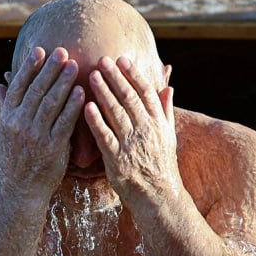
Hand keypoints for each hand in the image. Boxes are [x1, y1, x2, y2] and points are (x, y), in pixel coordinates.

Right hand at [0, 46, 84, 202]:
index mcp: (7, 117)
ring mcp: (35, 136)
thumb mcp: (4, 131)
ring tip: (74, 65)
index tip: (40, 50)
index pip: (18, 86)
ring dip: (63, 82)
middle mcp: (19, 124)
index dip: (29, 67)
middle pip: (36, 90)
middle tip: (63, 51)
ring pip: (51, 103)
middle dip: (50, 69)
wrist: (20, 191)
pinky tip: (81, 92)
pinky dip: (73, 106)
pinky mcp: (52, 148)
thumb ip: (4, 105)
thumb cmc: (14, 158)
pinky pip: (64, 123)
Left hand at [84, 56, 180, 204]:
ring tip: (92, 75)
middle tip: (102, 59)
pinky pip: (105, 136)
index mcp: (158, 123)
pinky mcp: (117, 160)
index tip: (123, 59)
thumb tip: (169, 86)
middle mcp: (146, 131)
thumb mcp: (168, 136)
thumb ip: (166, 110)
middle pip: (130, 98)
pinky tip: (86, 106)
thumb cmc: (161, 165)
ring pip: (116, 113)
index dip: (134, 74)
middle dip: (116, 77)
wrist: (159, 197)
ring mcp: (131, 145)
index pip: (146, 93)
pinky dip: (96, 120)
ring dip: (104, 92)